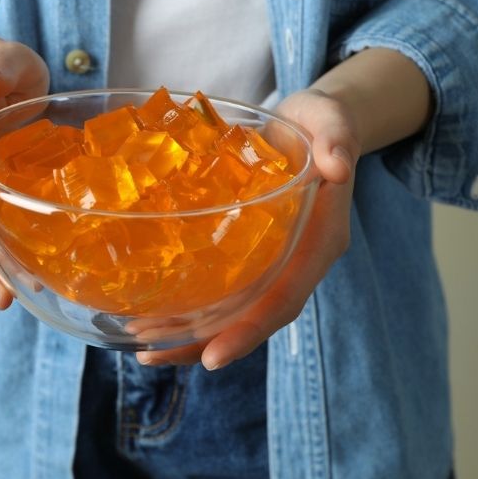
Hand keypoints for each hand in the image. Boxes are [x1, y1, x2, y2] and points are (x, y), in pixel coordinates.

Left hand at [136, 89, 360, 368]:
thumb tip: (337, 165)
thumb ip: (339, 139)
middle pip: (250, 318)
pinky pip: (222, 287)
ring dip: (186, 331)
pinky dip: (188, 303)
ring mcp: (272, 261)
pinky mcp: (251, 251)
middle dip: (202, 342)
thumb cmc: (323, 124)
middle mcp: (295, 263)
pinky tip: (151, 307)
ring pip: (231, 311)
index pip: (286, 298)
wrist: (314, 127)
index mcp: (319, 243)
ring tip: (138, 341)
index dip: (250, 330)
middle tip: (151, 355)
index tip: (212, 357)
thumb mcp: (333, 121)